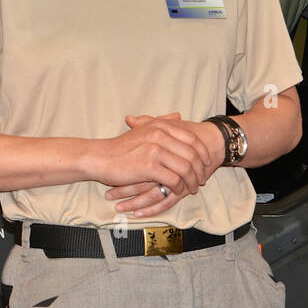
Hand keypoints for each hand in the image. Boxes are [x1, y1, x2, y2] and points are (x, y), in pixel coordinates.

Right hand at [95, 113, 220, 218]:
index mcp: (161, 126)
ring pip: (185, 168)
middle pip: (192, 154)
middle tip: (202, 179)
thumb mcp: (142, 128)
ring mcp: (155, 150)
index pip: (192, 138)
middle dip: (200, 169)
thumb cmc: (121, 146)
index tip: (207, 162)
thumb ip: (162, 121)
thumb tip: (178, 115)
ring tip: (192, 188)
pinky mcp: (149, 167)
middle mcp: (160, 135)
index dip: (203, 152)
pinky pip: (174, 180)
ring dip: (191, 181)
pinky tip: (179, 191)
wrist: (100, 157)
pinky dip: (179, 187)